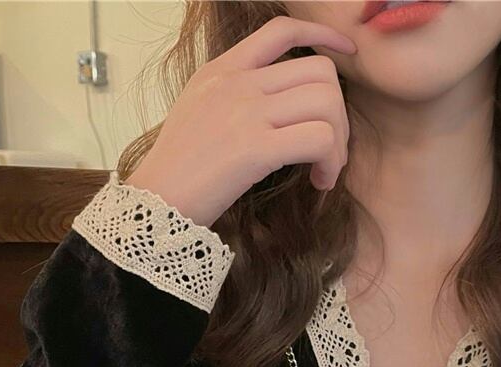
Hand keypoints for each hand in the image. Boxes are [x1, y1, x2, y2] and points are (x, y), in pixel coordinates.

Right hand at [125, 14, 356, 227]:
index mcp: (222, 70)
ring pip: (327, 104)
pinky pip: (319, 140)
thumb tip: (279, 102)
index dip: (323, 36)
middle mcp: (237, 84)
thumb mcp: (197, 111)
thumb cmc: (178, 169)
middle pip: (320, 72)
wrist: (156, 201)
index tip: (344, 55)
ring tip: (325, 170)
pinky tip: (319, 182)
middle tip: (330, 148)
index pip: (282, 31)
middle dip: (338, 112)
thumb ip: (233, 95)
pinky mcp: (256, 149)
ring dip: (339, 142)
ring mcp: (246, 113)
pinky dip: (330, 163)